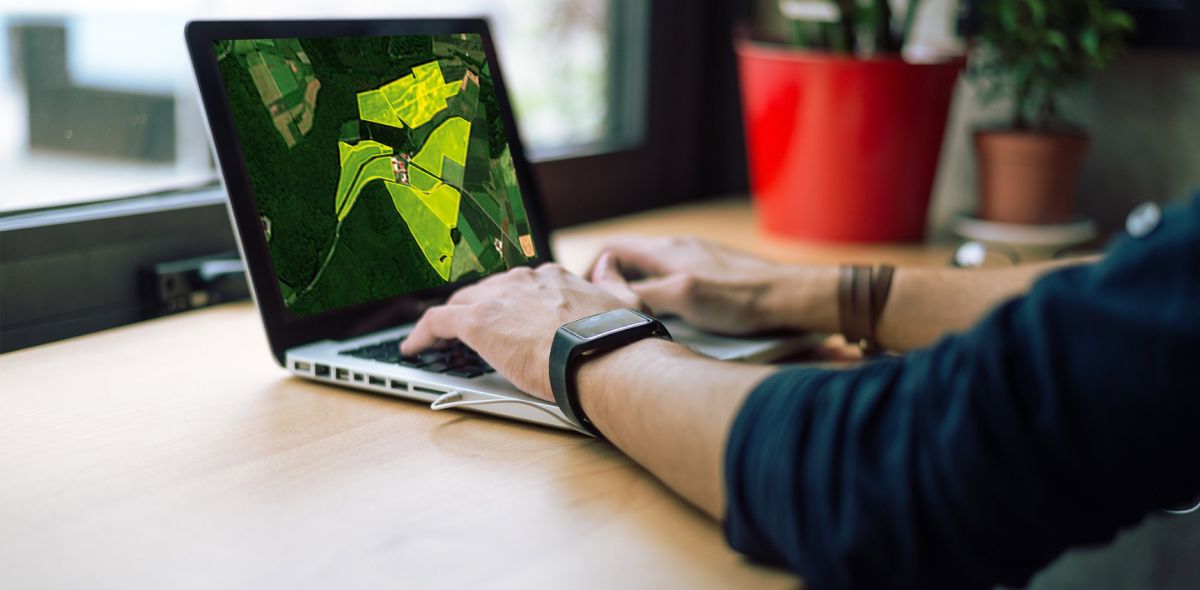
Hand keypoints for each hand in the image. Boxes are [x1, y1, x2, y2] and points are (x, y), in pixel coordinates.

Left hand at [399, 264, 636, 401]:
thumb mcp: (625, 299)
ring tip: (438, 338)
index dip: (509, 302)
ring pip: (461, 302)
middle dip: (477, 309)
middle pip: (487, 291)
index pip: (520, 286)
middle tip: (469, 330)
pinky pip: (437, 321)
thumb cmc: (616, 338)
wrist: (602, 357)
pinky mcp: (477, 322)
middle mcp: (523, 280)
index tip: (505, 317)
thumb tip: (609, 262)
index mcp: (553, 277)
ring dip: (449, 320)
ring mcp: (498, 298)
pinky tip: (413, 348)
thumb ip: (612, 278)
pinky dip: (422, 334)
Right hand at [589, 236, 834, 334]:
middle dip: (612, 280)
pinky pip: (675, 276)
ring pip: (654, 268)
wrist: (789, 298)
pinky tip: (671, 312)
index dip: (592, 270)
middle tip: (603, 307)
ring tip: (632, 312)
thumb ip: (644, 294)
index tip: (583, 294)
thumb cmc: (741, 298)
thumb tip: (610, 295)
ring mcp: (699, 258)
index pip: (614, 249)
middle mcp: (680, 248)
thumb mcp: (685, 298)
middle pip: (632, 258)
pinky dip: (661, 291)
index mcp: (667, 251)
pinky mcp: (715, 271)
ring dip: (637, 287)